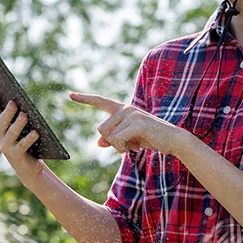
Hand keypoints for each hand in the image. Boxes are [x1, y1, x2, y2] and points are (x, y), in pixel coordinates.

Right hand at [0, 80, 42, 178]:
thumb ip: (18, 114)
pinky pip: (23, 145)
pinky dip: (29, 138)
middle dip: (7, 111)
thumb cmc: (25, 141)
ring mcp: (5, 146)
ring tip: (25, 115)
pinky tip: (36, 133)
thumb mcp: (20, 126)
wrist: (28, 166)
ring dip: (18, 123)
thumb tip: (19, 99)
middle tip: (13, 102)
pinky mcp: (15, 155)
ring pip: (11, 132)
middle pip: (2, 120)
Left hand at [69, 92, 183, 154]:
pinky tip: (136, 147)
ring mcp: (131, 114)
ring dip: (118, 146)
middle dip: (111, 142)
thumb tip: (98, 142)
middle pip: (101, 129)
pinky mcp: (137, 123)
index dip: (84, 98)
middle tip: (128, 145)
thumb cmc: (150, 138)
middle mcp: (125, 108)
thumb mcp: (128, 139)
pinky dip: (123, 148)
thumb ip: (112, 139)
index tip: (70, 94)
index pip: (100, 101)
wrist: (172, 140)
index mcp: (122, 109)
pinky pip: (118, 140)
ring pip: (108, 135)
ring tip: (134, 145)